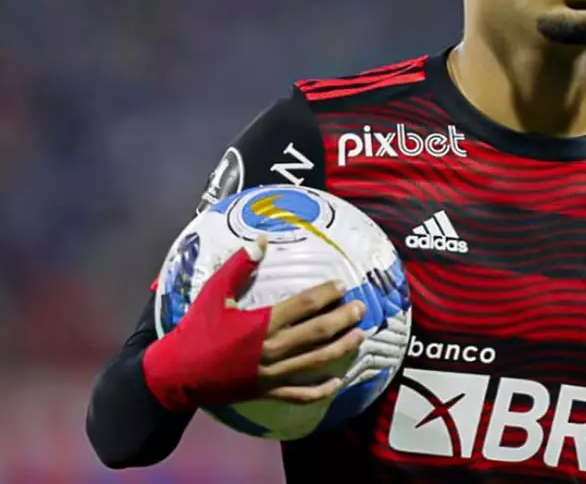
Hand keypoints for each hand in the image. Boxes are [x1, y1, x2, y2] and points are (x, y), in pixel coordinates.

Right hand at [143, 236, 364, 411]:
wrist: (176, 374)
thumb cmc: (196, 330)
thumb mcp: (214, 293)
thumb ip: (239, 265)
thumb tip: (261, 240)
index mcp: (262, 323)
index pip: (305, 305)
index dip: (327, 294)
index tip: (342, 286)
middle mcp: (272, 348)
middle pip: (318, 332)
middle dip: (343, 319)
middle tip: (361, 309)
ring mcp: (271, 374)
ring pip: (315, 362)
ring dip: (341, 349)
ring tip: (359, 337)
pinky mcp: (266, 392)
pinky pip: (299, 394)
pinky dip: (320, 390)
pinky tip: (337, 382)